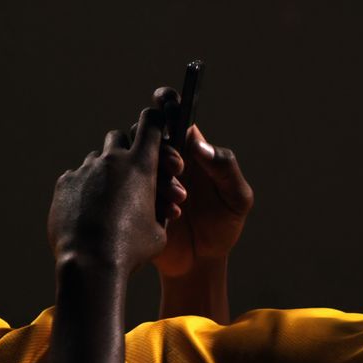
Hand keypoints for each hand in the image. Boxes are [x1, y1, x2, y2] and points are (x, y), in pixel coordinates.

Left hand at [47, 107, 185, 272]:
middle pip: (119, 136)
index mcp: (142, 165)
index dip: (156, 121)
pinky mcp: (64, 184)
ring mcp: (85, 170)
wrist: (91, 263)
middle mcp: (112, 160)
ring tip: (110, 199)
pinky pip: (77, 178)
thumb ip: (157, 207)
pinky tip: (89, 211)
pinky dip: (85, 189)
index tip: (157, 125)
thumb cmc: (131, 249)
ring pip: (96, 159)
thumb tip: (156, 203)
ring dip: (105, 172)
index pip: (151, 123)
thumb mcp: (158, 230)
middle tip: (132, 170)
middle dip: (126, 149)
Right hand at [147, 87, 254, 277]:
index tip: (167, 102)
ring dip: (155, 174)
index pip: (174, 113)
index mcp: (191, 149)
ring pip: (133, 157)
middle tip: (180, 168)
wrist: (202, 262)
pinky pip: (124, 186)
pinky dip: (145, 197)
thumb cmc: (224, 225)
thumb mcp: (237, 198)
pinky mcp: (133, 199)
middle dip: (162, 146)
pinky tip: (169, 217)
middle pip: (147, 132)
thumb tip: (200, 146)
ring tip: (181, 201)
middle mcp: (165, 158)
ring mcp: (145, 178)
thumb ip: (226, 169)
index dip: (167, 100)